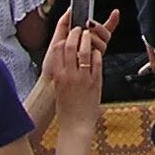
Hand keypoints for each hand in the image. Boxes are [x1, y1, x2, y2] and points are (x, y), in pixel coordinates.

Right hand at [42, 9, 115, 124]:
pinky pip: (97, 62)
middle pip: (71, 47)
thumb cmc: (66, 109)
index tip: (66, 34)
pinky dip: (96, 53)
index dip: (63, 38)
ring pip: (84, 51)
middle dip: (75, 34)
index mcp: (58, 77)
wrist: (76, 125)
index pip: (57, 50)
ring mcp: (83, 77)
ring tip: (88, 34)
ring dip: (87, 40)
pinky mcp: (95, 81)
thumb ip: (61, 74)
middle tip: (78, 29)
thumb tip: (63, 61)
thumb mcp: (59, 89)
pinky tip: (96, 50)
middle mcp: (69, 75)